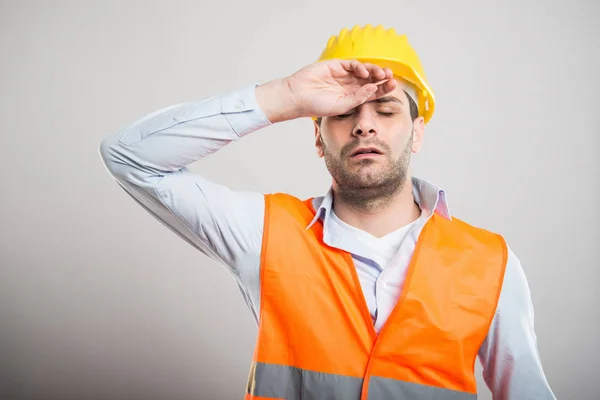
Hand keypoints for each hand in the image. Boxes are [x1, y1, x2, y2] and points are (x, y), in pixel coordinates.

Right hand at [256, 60, 397, 122]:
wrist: (298, 96)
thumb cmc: (317, 106)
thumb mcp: (341, 106)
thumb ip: (358, 98)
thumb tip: (373, 88)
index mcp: (353, 97)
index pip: (372, 92)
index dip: (384, 88)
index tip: (393, 86)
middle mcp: (350, 85)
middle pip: (371, 80)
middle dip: (382, 78)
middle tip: (391, 78)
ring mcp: (343, 75)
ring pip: (364, 70)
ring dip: (374, 70)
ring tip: (382, 74)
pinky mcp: (336, 65)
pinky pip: (352, 64)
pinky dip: (360, 66)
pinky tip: (364, 72)